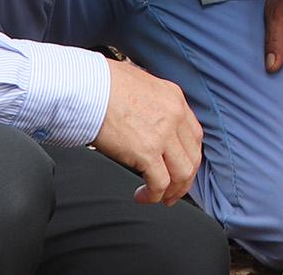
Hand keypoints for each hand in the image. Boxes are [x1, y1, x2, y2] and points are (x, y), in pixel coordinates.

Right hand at [94, 58, 202, 204]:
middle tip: (172, 191)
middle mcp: (175, 115)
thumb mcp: (141, 85)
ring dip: (172, 191)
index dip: (188, 156)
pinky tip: (142, 196)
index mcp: (174, 98)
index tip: (179, 167)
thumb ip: (153, 103)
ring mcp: (164, 134)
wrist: (88, 88)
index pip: (194, 135)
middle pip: (193, 156)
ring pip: (182, 173)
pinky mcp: (148, 152)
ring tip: (157, 197)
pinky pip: (160, 183)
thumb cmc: (103, 84)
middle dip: (184, 179)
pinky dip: (153, 195)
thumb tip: (147, 119)